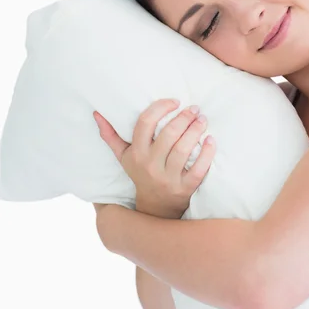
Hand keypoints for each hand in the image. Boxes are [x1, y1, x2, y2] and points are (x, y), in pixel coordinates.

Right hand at [93, 99, 215, 218]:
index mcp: (136, 153)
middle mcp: (150, 165)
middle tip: (194, 109)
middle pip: (169, 135)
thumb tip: (97, 114)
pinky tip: (211, 140)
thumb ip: (110, 136)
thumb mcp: (124, 156)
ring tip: (202, 120)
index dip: (161, 108)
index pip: (145, 123)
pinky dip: (207, 153)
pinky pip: (199, 169)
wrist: (155, 206)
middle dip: (184, 118)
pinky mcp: (185, 188)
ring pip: (184, 149)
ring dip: (196, 130)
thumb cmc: (140, 173)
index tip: (175, 102)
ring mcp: (168, 178)